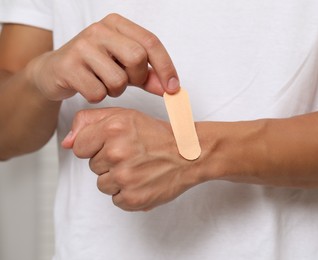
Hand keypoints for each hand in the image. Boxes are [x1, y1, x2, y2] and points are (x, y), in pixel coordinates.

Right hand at [27, 13, 179, 102]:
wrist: (54, 71)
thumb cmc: (95, 67)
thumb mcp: (124, 67)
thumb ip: (148, 75)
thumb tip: (171, 88)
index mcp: (117, 24)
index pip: (151, 42)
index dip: (166, 67)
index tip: (173, 88)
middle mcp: (99, 29)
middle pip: (137, 58)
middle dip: (137, 78)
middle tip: (128, 81)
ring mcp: (82, 46)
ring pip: (118, 79)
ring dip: (116, 90)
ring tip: (104, 83)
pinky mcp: (68, 66)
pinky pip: (98, 92)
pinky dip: (98, 97)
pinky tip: (88, 87)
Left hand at [62, 108, 203, 210]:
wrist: (189, 154)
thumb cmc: (157, 135)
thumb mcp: (125, 116)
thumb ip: (89, 121)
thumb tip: (66, 143)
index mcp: (112, 129)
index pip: (79, 147)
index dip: (95, 146)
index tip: (114, 144)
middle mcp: (117, 153)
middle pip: (92, 166)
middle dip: (109, 161)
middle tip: (133, 155)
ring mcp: (125, 178)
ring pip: (103, 184)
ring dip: (118, 179)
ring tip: (139, 168)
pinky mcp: (133, 198)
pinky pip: (116, 199)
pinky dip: (128, 193)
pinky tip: (143, 181)